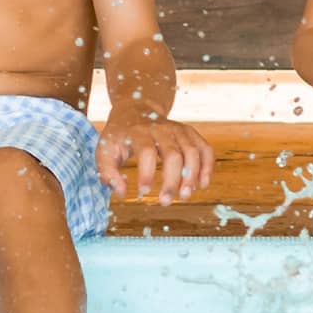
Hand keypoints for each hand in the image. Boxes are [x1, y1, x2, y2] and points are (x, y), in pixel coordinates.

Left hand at [96, 117, 214, 205]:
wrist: (135, 110)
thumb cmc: (120, 136)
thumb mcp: (105, 150)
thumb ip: (108, 172)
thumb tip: (121, 192)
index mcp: (138, 132)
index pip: (146, 151)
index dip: (146, 173)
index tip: (143, 193)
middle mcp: (161, 128)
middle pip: (173, 154)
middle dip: (172, 180)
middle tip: (165, 202)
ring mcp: (178, 129)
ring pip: (192, 152)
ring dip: (192, 176)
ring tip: (185, 196)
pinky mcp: (189, 132)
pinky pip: (204, 148)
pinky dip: (207, 166)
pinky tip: (203, 184)